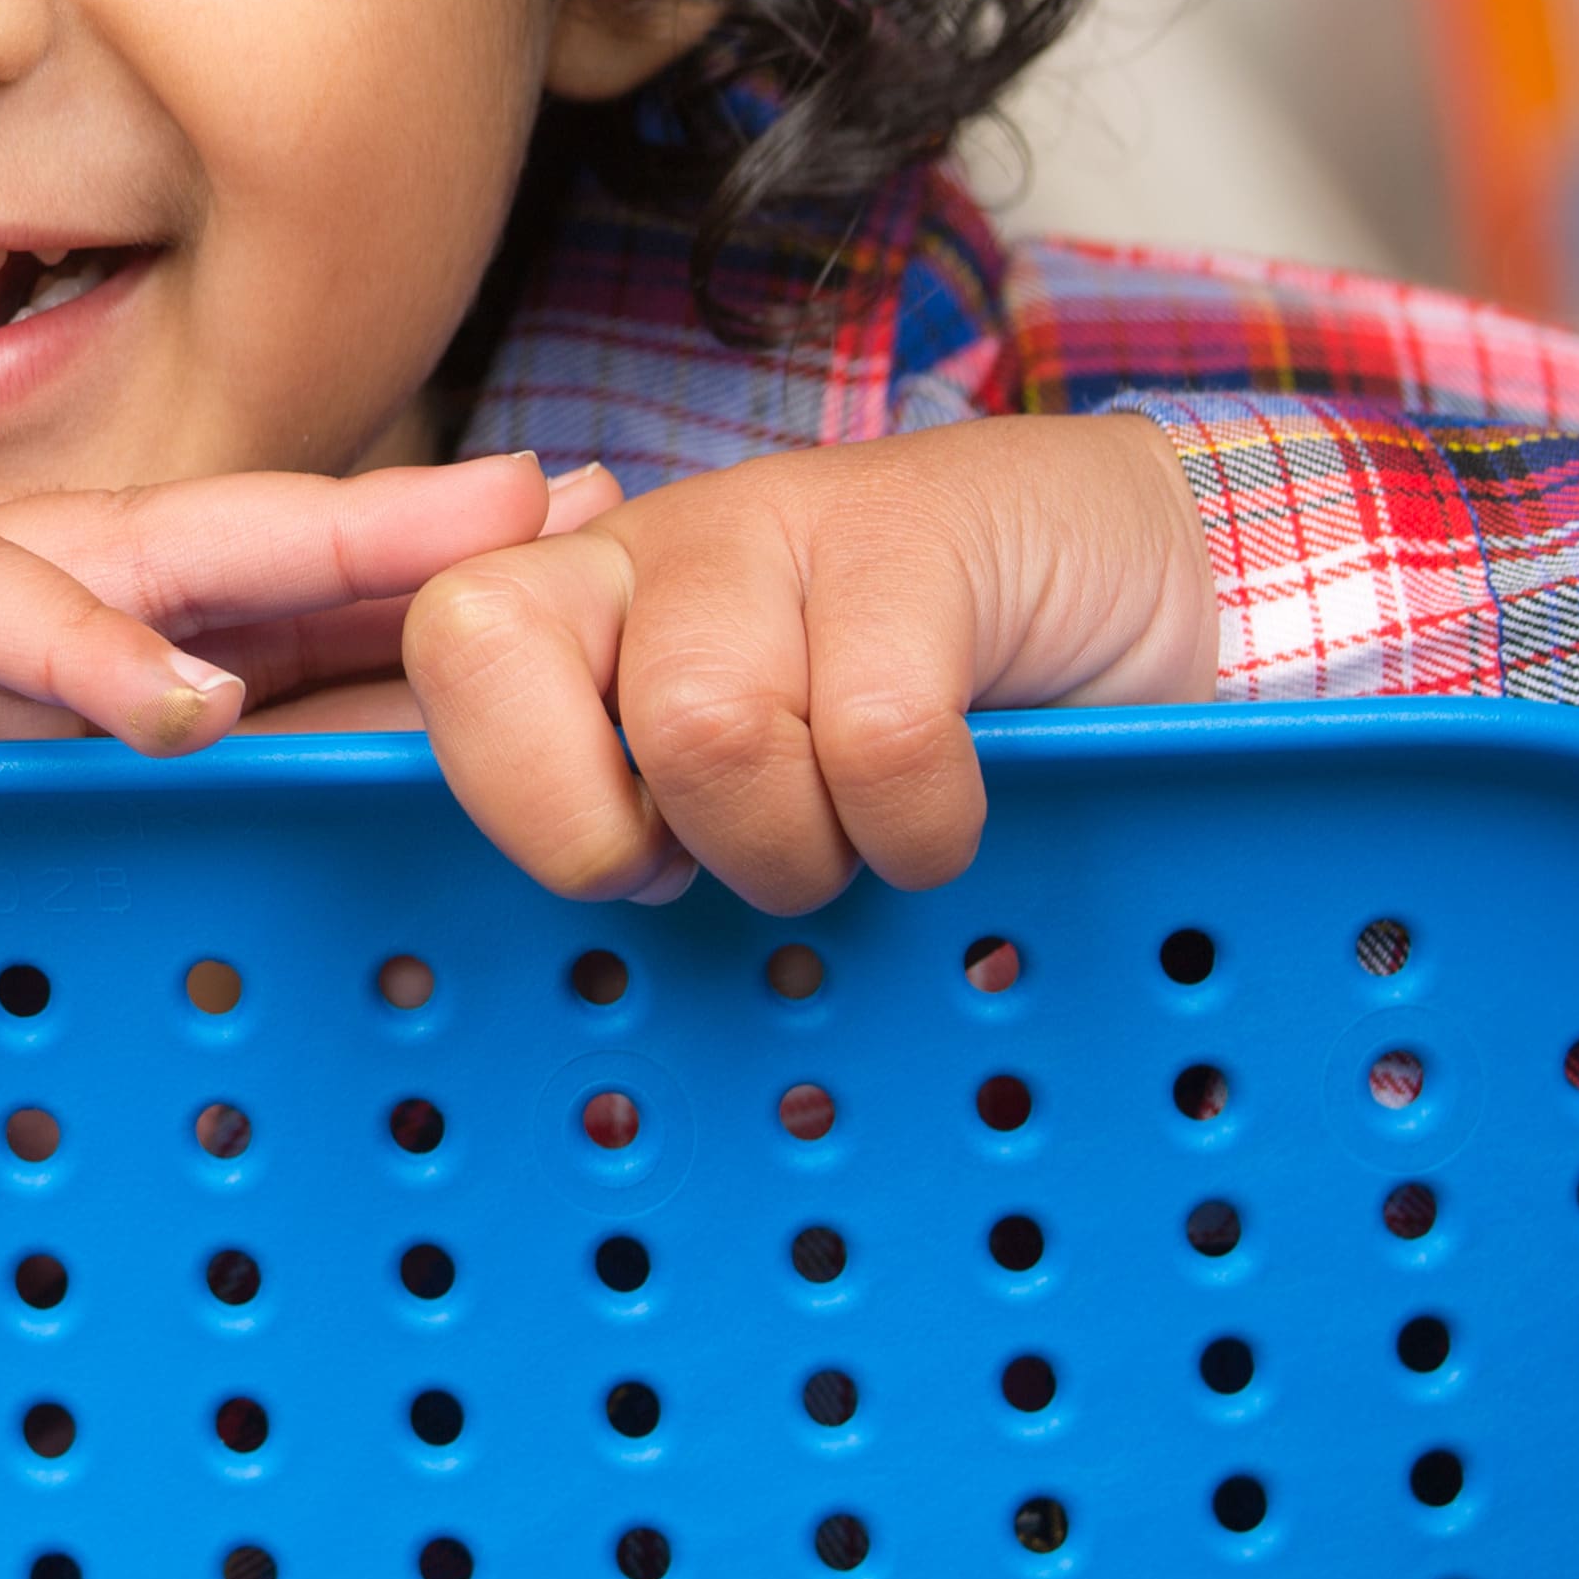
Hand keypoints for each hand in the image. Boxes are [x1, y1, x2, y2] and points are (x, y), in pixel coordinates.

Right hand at [0, 449, 564, 763]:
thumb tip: (75, 1090)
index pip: (214, 617)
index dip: (376, 607)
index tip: (539, 610)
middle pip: (229, 554)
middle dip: (412, 534)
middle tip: (589, 513)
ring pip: (141, 551)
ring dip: (317, 548)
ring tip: (470, 544)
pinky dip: (79, 643)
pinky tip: (190, 687)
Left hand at [402, 413, 1213, 908]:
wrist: (1139, 575)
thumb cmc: (919, 721)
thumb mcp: (757, 799)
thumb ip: (654, 864)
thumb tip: (594, 1061)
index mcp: (579, 607)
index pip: (439, 655)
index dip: (517, 792)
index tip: (644, 866)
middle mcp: (643, 545)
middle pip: (481, 647)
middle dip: (605, 823)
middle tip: (723, 859)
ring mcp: (772, 516)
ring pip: (690, 720)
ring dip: (792, 840)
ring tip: (859, 837)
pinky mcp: (918, 529)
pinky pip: (876, 733)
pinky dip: (920, 828)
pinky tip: (953, 814)